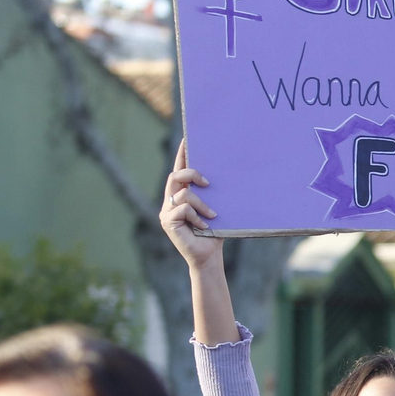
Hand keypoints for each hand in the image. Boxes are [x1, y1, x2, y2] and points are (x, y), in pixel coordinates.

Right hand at [160, 140, 220, 269]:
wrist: (209, 256)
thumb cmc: (215, 232)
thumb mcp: (216, 208)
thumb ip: (213, 195)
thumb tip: (228, 175)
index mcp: (182, 194)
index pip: (179, 170)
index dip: (182, 155)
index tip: (187, 139)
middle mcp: (171, 200)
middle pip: (176, 175)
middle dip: (192, 173)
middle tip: (208, 183)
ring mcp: (167, 211)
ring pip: (183, 193)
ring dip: (202, 203)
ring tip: (213, 216)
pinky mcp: (167, 222)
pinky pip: (183, 209)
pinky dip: (197, 217)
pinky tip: (205, 227)